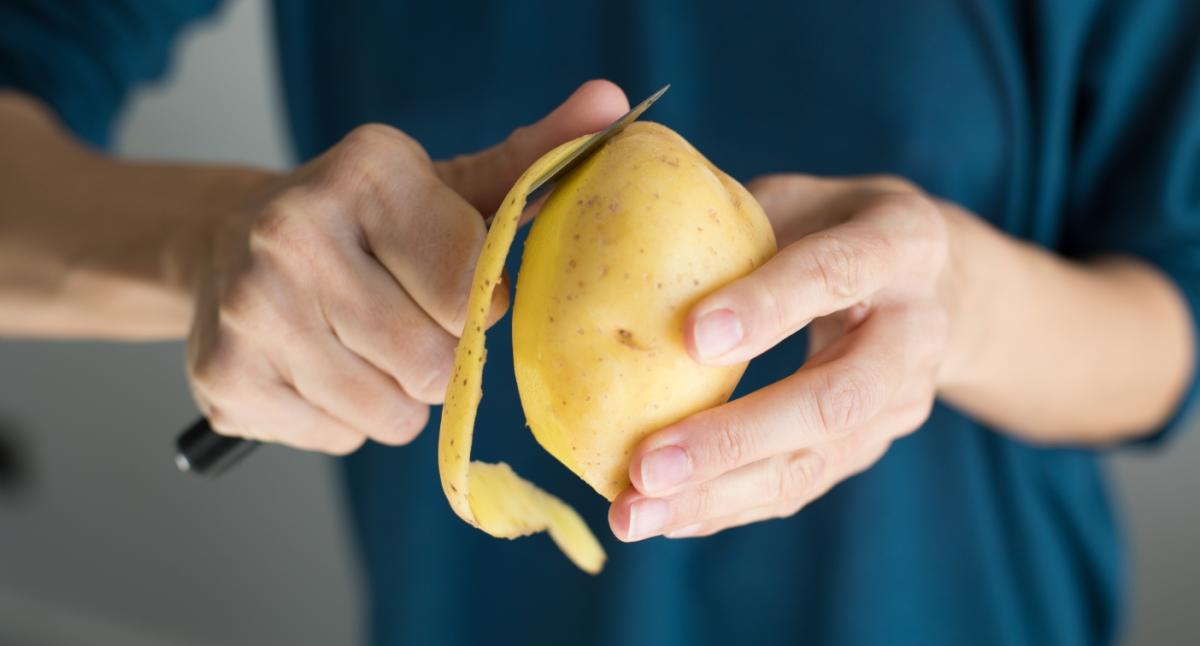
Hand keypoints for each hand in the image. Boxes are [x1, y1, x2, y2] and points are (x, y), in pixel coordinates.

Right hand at [187, 81, 629, 453]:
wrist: (226, 241)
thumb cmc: (367, 222)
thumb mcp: (446, 186)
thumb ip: (530, 160)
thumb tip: (614, 107)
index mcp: (365, 174)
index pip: (471, 287)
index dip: (479, 302)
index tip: (455, 283)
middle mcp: (294, 234)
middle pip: (432, 363)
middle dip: (441, 360)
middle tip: (410, 322)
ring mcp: (250, 311)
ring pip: (389, 415)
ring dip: (397, 396)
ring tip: (365, 343)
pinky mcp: (225, 380)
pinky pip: (340, 438)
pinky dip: (346, 419)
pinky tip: (320, 365)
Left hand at [610, 174, 955, 539]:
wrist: (937, 283)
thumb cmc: (837, 223)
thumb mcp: (802, 197)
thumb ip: (737, 218)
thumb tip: (630, 240)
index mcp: (900, 242)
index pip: (837, 272)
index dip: (769, 306)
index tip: (691, 337)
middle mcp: (915, 330)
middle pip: (836, 397)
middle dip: (735, 437)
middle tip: (646, 465)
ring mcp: (902, 400)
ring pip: (816, 460)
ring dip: (720, 495)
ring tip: (635, 515)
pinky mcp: (872, 445)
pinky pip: (801, 484)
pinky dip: (730, 506)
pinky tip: (667, 517)